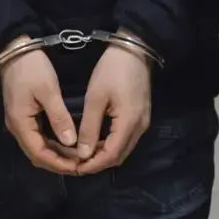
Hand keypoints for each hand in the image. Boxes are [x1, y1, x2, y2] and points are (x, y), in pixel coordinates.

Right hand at [1, 38, 78, 174]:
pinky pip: (38, 137)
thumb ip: (59, 118)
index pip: (39, 154)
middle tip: (82, 165)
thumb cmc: (32, 68)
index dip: (59, 163)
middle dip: (59, 162)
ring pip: (38, 147)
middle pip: (37, 154)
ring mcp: (19, 121)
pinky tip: (67, 143)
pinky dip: (52, 143)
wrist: (15, 49)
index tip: (78, 166)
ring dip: (57, 154)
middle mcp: (17, 127)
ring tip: (78, 157)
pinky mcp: (24, 115)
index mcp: (21, 124)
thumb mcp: (48, 91)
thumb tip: (71, 143)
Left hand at [75, 34, 151, 174]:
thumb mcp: (96, 98)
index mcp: (129, 123)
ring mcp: (143, 122)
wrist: (134, 50)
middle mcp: (140, 128)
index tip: (75, 168)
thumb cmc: (112, 70)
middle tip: (76, 163)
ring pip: (123, 149)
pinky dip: (111, 145)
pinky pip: (126, 139)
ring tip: (83, 155)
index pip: (111, 155)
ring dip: (104, 154)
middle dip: (98, 163)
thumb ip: (90, 128)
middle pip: (119, 156)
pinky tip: (97, 141)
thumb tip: (83, 154)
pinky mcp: (141, 116)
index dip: (93, 165)